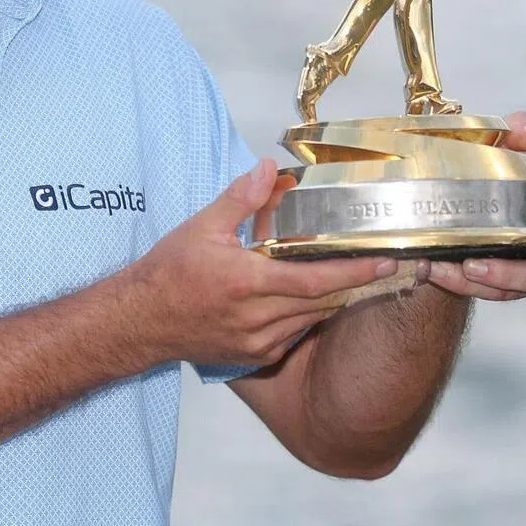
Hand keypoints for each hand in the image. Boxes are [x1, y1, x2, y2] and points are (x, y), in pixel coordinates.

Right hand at [130, 161, 400, 367]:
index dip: (355, 272)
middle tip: (379, 264)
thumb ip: (240, 199)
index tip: (385, 260)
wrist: (140, 320)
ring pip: (311, 321)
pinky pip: (293, 335)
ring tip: (349, 277)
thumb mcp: (201, 226)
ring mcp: (256, 342)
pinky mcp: (253, 356)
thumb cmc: (169, 271)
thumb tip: (269, 169)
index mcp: (246, 282)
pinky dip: (307, 316)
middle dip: (353, 283)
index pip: (316, 279)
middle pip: (322, 302)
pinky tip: (307, 299)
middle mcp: (256, 317)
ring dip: (331, 300)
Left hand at [427, 111, 525, 299]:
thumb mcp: (490, 138)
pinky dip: (460, 281)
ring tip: (466, 267)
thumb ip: (515, 128)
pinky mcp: (498, 276)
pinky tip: (434, 269)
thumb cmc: (474, 163)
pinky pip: (489, 288)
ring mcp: (523, 256)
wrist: (437, 192)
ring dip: (499, 279)